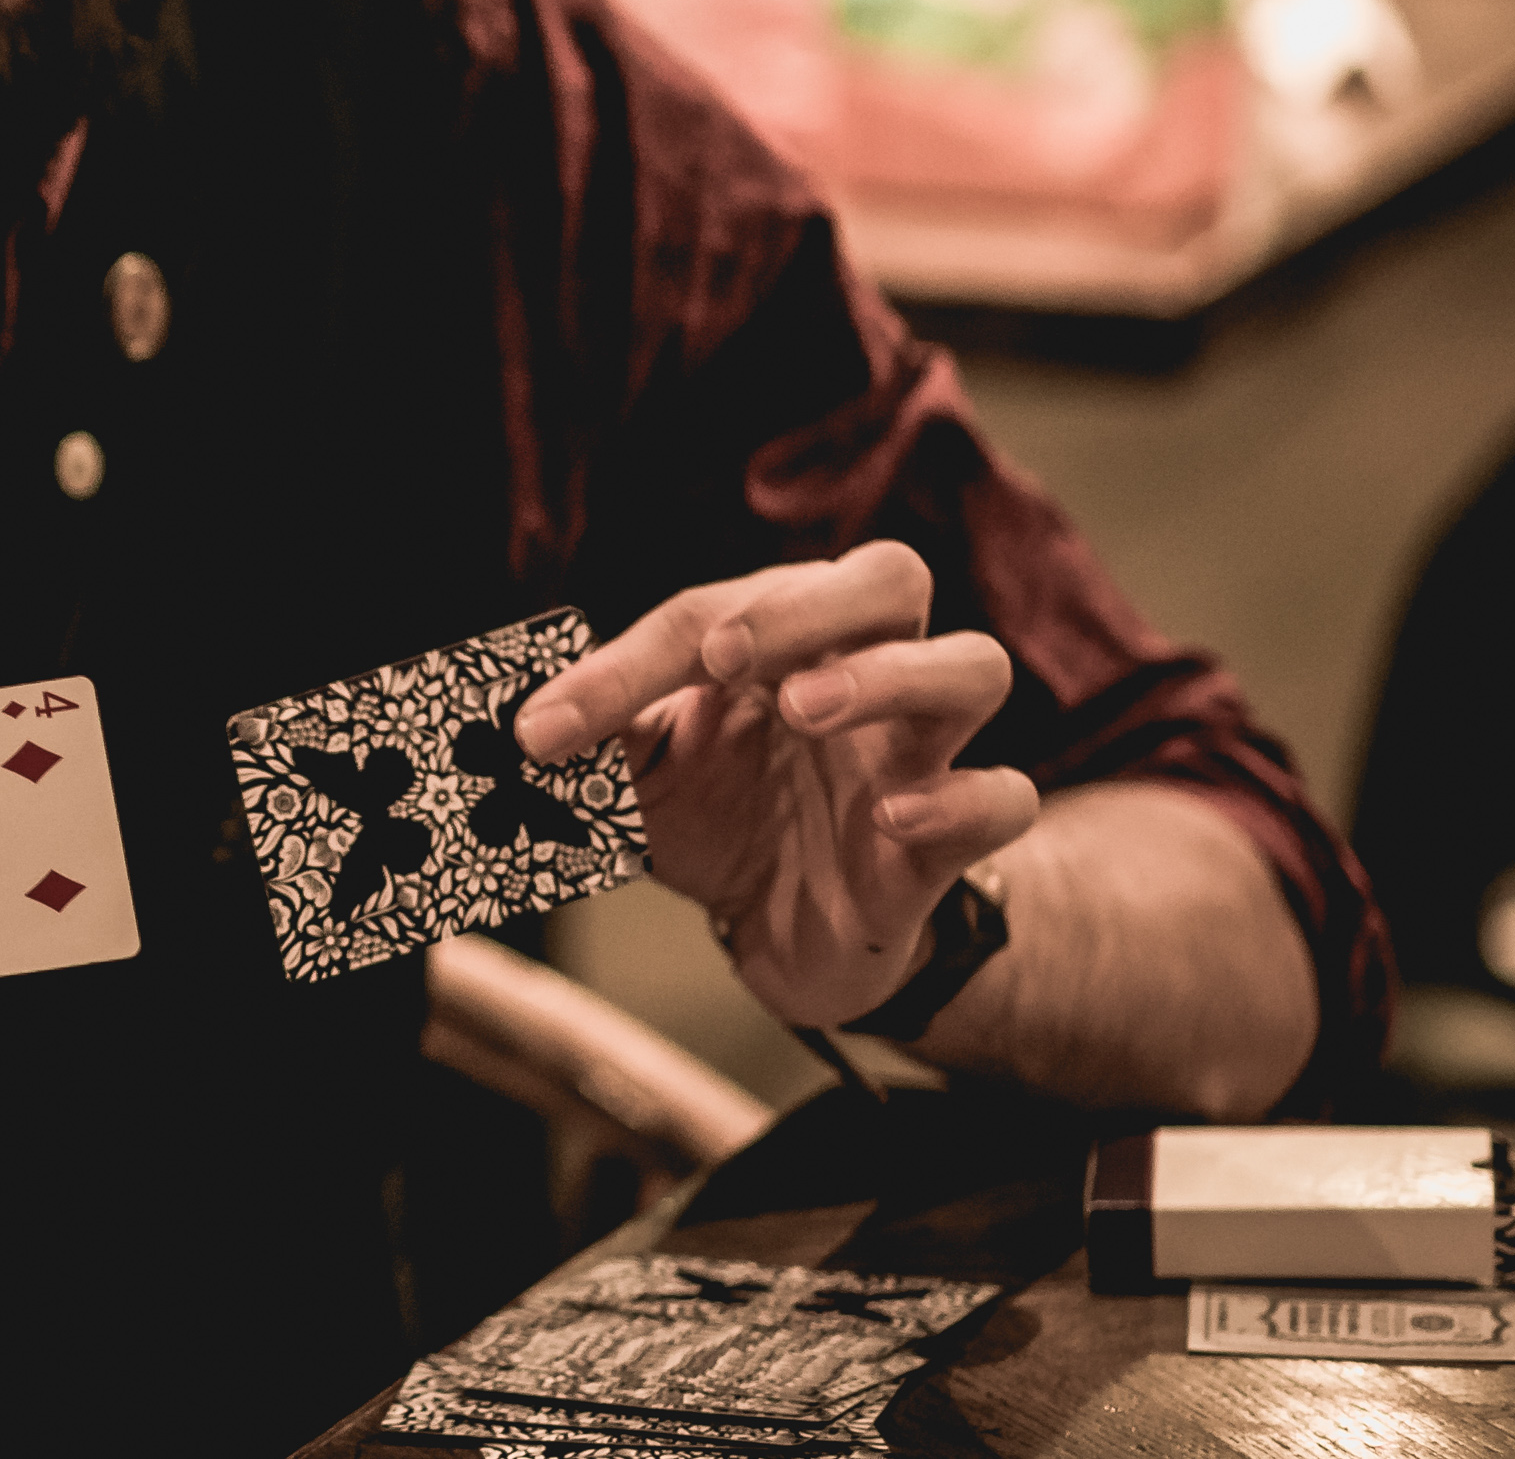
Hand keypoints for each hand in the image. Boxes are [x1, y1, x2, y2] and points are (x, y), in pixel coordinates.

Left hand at [515, 542, 1037, 1027]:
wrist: (783, 935)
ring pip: (973, 667)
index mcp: (780, 644)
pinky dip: (959, 800)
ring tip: (805, 708)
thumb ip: (589, 740)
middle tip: (724, 655)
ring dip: (887, 676)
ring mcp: (917, 756)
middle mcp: (862, 679)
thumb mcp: (636, 779)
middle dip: (806, 604)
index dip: (627, 663)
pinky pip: (1004, 798)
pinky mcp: (950, 845)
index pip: (718, 613)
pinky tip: (891, 817)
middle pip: (890, 579)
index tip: (543, 727)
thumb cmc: (718, 823)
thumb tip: (511, 721)